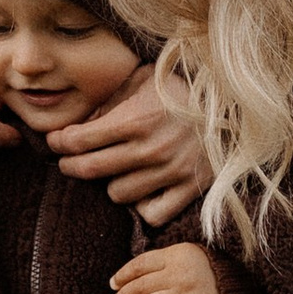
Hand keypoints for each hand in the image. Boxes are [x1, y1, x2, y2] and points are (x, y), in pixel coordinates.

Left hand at [49, 70, 212, 224]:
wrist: (236, 102)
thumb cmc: (184, 87)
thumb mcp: (144, 79)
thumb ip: (111, 99)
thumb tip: (80, 123)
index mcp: (135, 119)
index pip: (78, 140)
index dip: (59, 142)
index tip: (56, 141)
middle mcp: (150, 149)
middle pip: (89, 170)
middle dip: (70, 165)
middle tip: (69, 161)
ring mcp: (171, 172)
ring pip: (117, 194)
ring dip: (110, 183)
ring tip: (115, 171)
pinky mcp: (191, 189)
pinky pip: (151, 214)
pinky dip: (142, 206)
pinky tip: (142, 190)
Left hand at [111, 242, 221, 293]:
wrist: (237, 287)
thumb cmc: (205, 269)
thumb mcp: (185, 254)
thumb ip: (161, 260)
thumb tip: (128, 276)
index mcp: (176, 255)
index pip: (139, 265)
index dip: (122, 275)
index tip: (113, 284)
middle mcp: (179, 275)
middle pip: (139, 287)